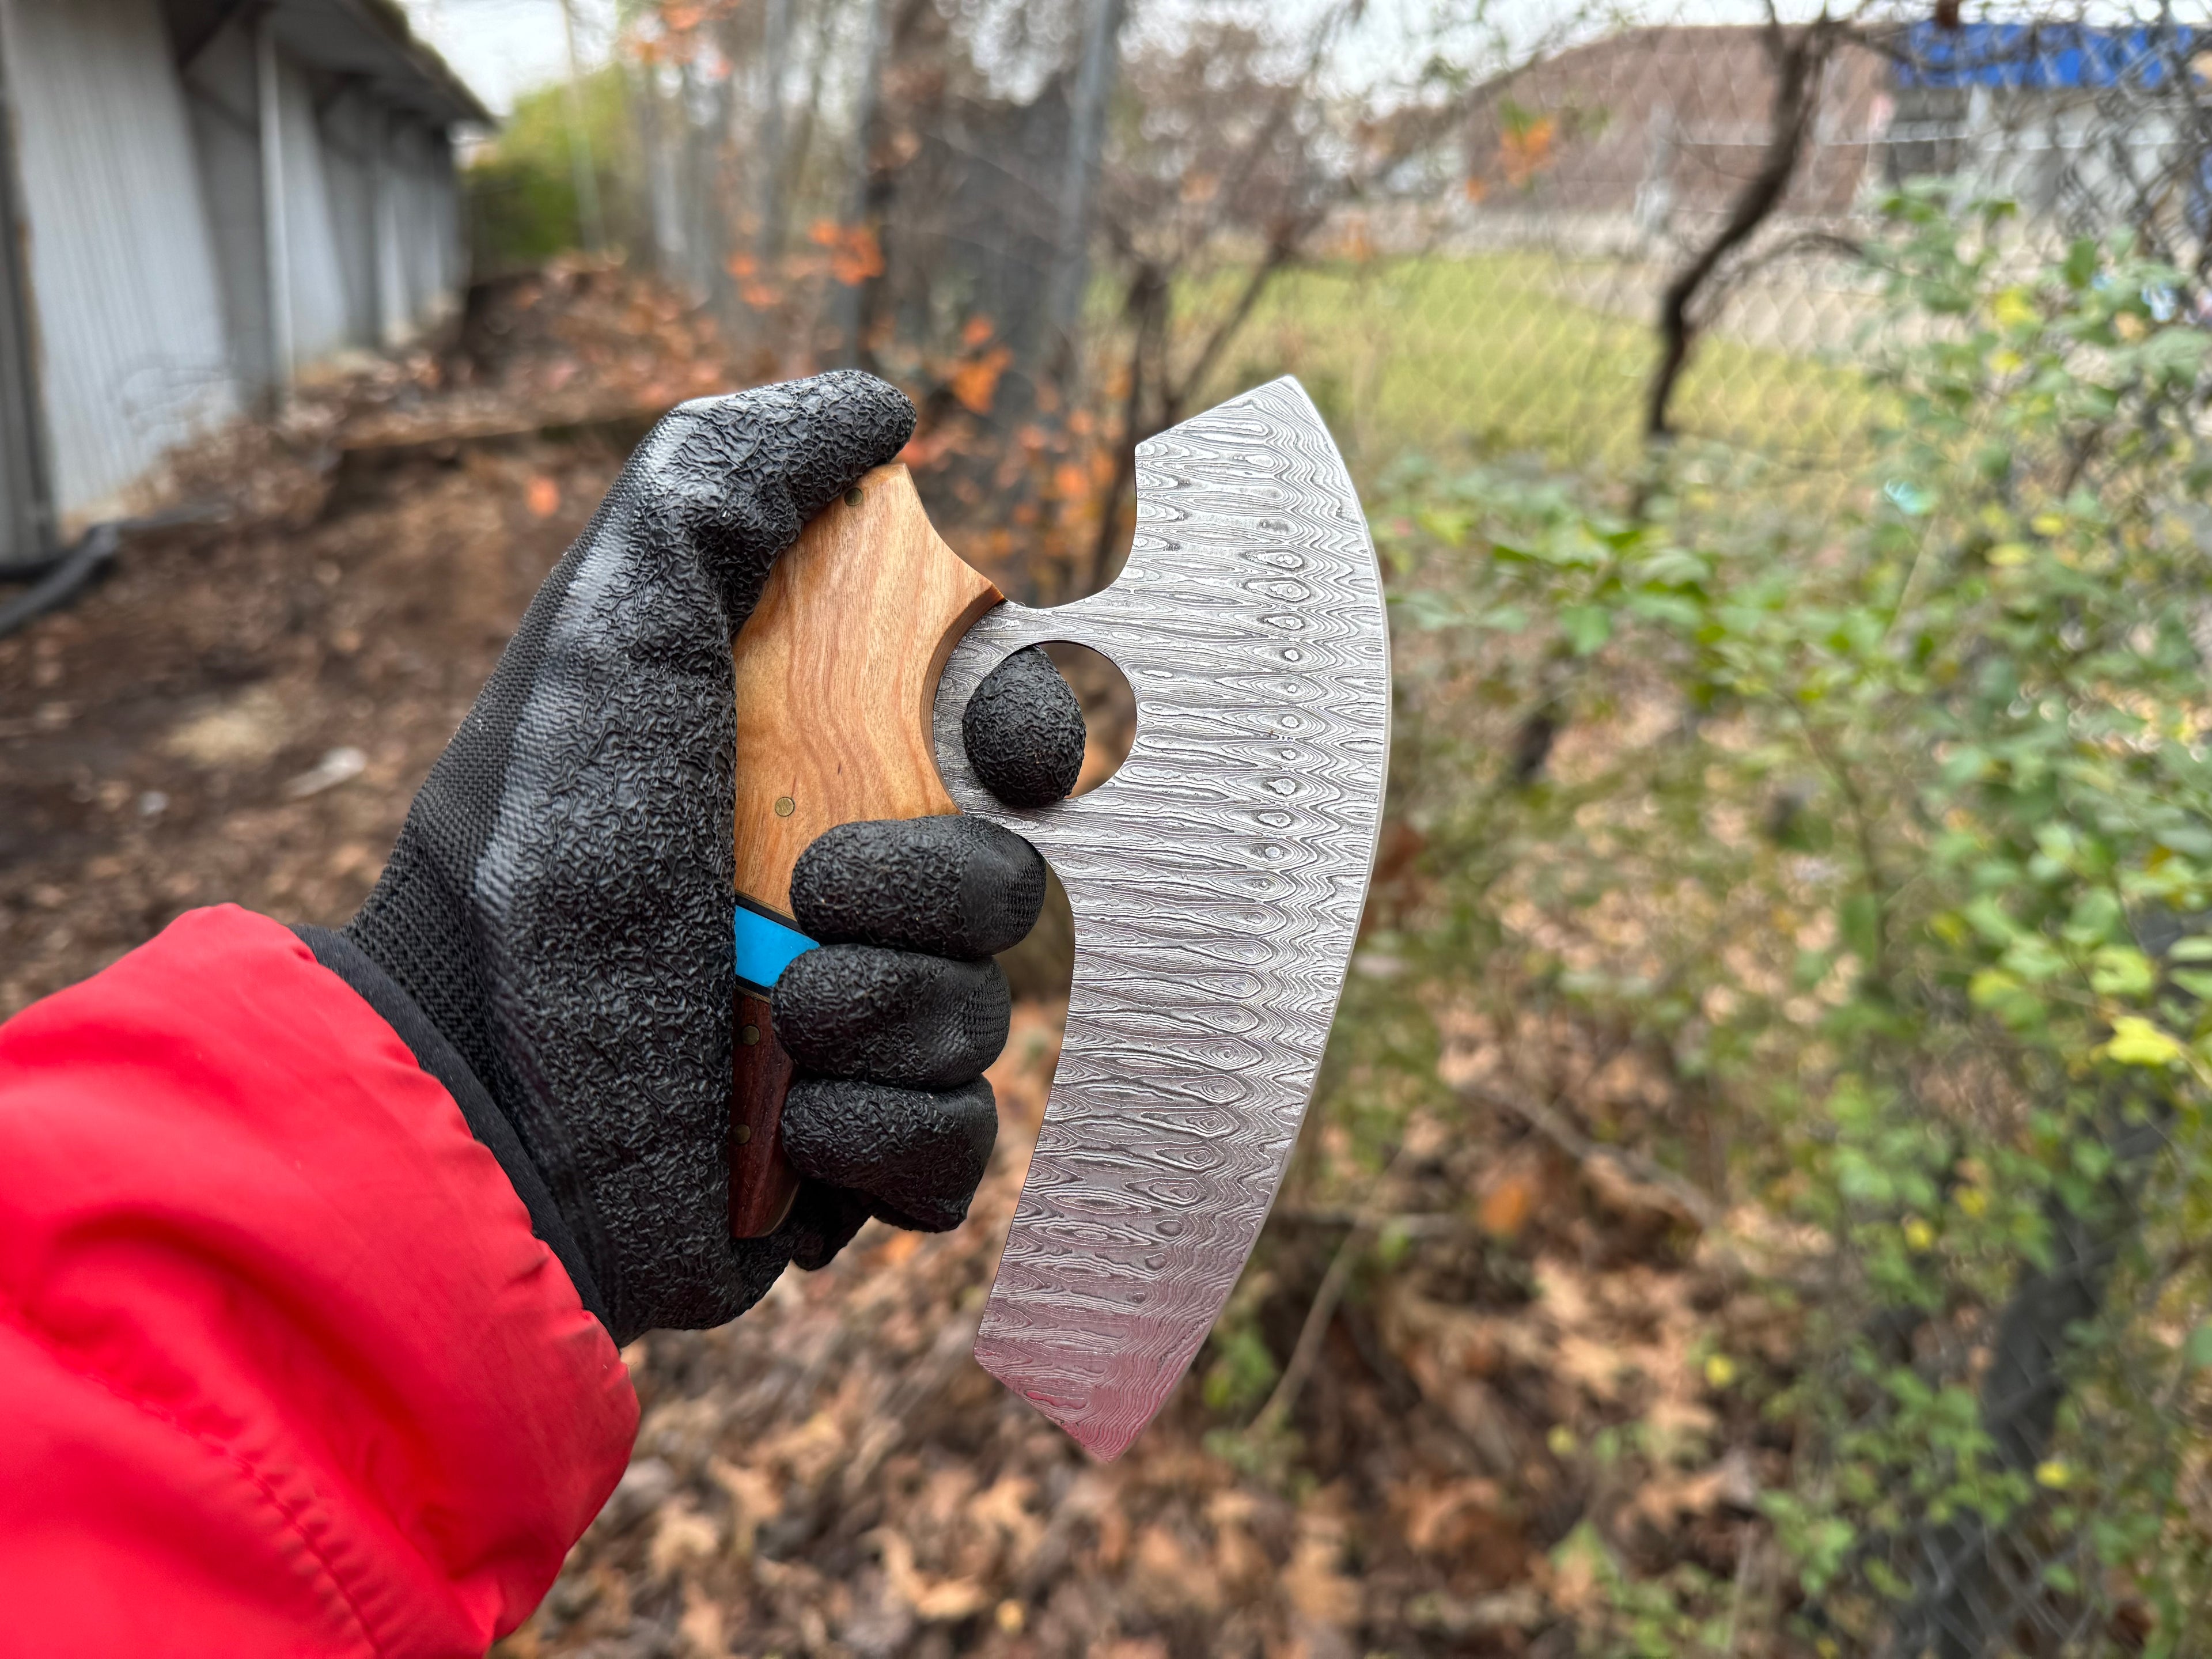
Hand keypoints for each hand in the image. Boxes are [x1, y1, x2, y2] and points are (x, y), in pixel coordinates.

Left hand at [325, 372, 1084, 1343]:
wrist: (471, 1080)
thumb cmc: (536, 843)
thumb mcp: (621, 622)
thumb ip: (733, 485)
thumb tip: (880, 406)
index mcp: (808, 778)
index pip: (998, 743)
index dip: (1030, 738)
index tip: (998, 748)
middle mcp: (835, 902)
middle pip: (1006, 888)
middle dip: (932, 890)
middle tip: (812, 895)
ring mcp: (842, 1037)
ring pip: (982, 1020)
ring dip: (885, 1013)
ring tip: (774, 1021)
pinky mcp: (840, 1159)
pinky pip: (951, 1150)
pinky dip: (882, 1133)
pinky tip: (787, 1118)